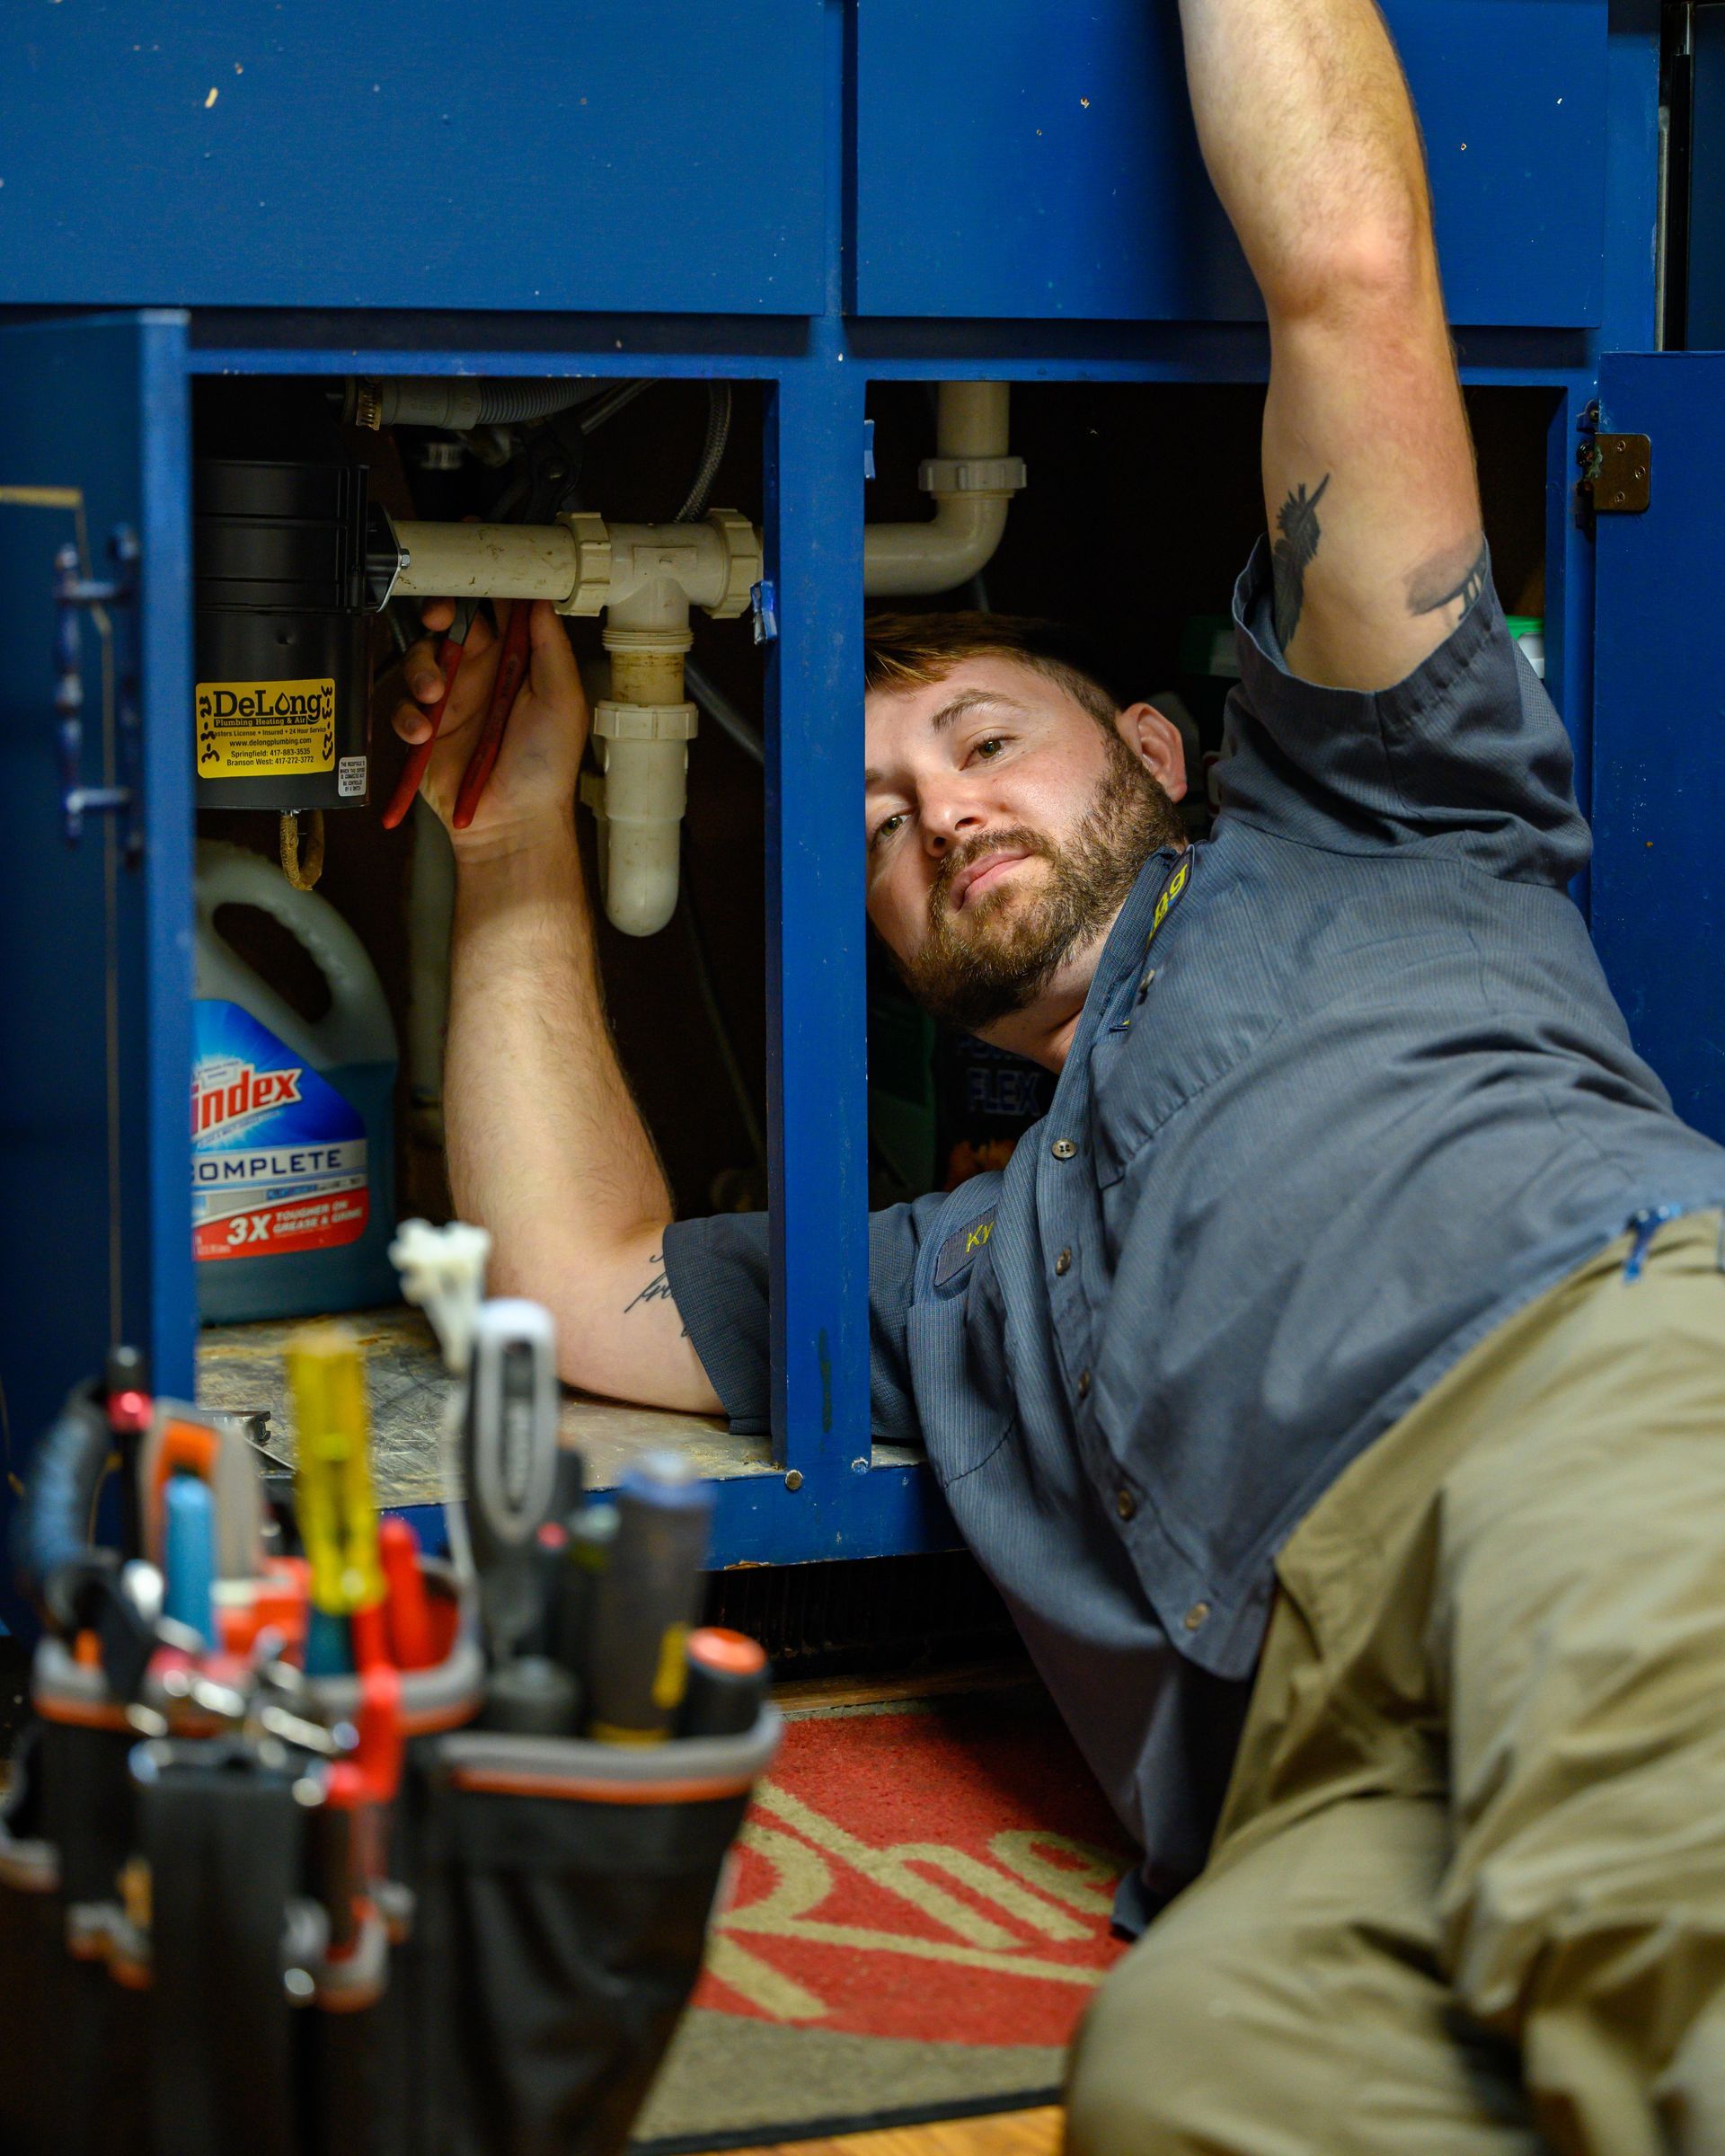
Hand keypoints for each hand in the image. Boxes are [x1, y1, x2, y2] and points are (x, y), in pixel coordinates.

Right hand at [387, 598, 589, 854]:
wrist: (510, 824)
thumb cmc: (544, 767)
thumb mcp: (562, 701)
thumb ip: (550, 646)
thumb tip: (540, 598)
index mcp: (519, 663)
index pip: (500, 611)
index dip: (484, 588)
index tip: (471, 575)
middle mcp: (483, 675)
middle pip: (451, 624)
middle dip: (438, 613)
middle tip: (436, 618)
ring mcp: (452, 701)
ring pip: (421, 659)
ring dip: (422, 670)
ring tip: (434, 697)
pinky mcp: (425, 729)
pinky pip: (403, 706)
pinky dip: (407, 716)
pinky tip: (421, 734)